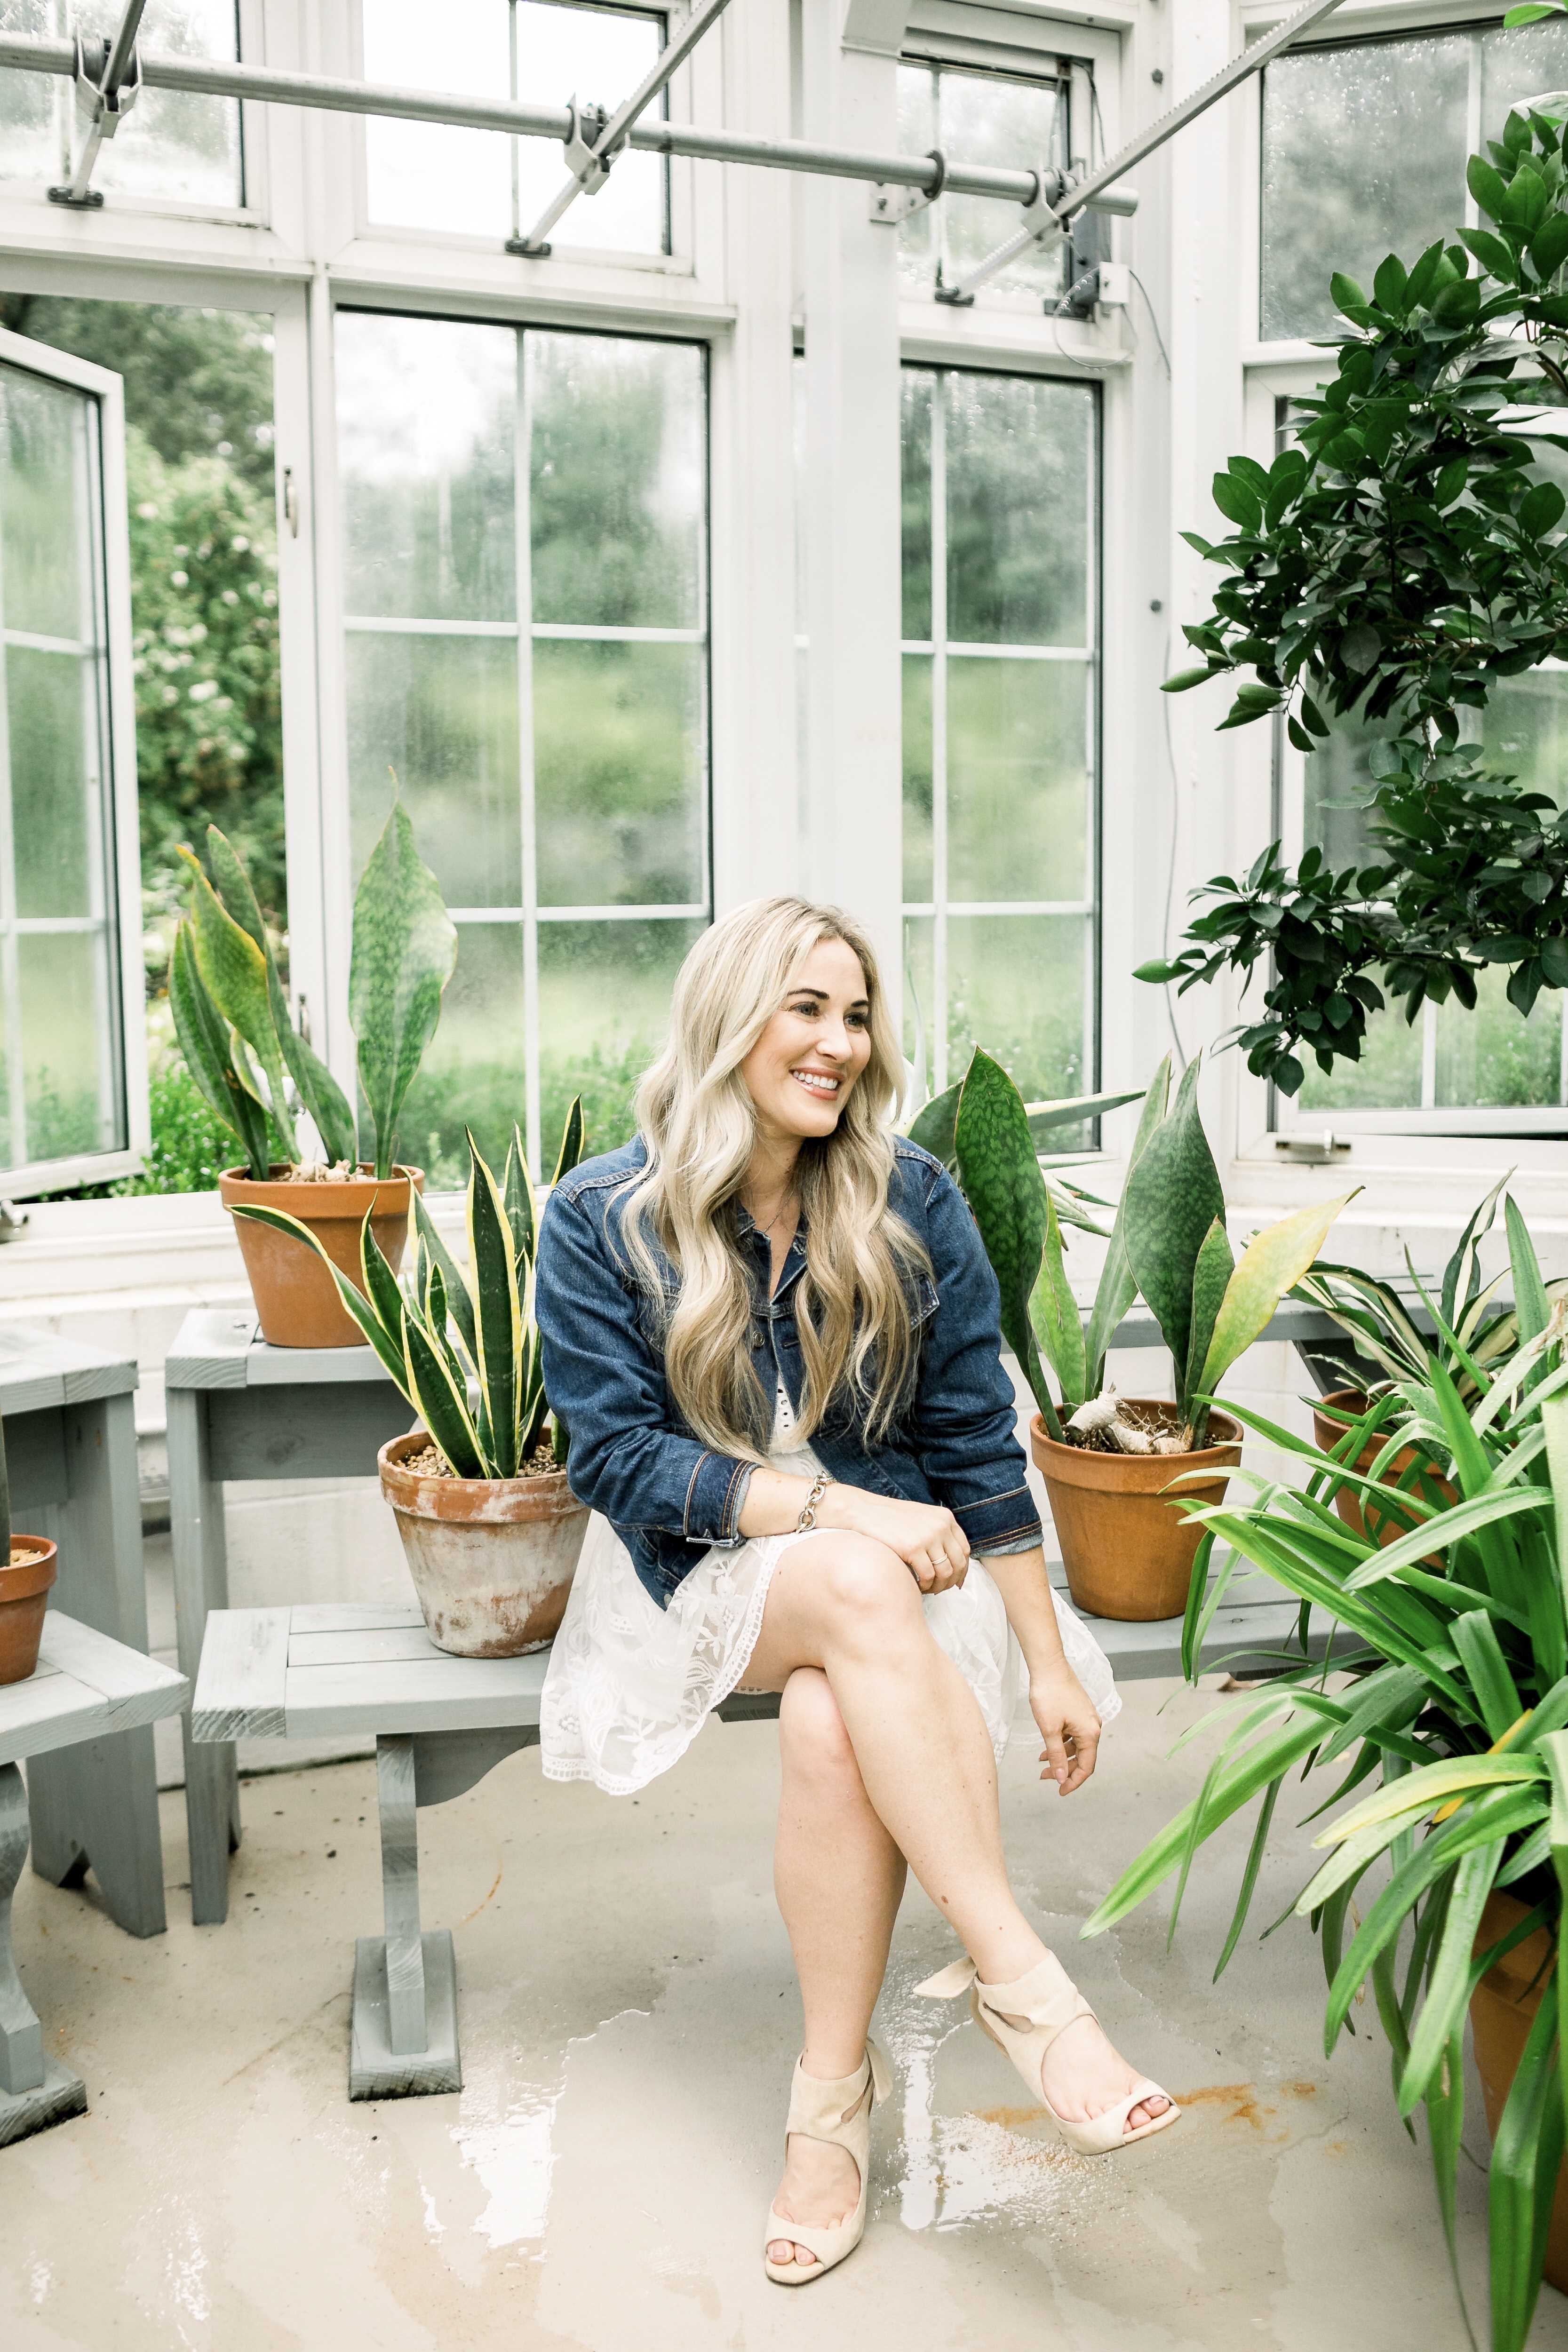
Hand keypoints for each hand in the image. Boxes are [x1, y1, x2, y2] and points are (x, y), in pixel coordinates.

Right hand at [820, 1487, 969, 1592]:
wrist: (864, 1511)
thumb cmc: (891, 1519)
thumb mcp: (922, 1519)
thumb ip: (938, 1535)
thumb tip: (953, 1565)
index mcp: (946, 1517)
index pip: (965, 1550)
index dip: (962, 1570)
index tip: (955, 1582)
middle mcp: (941, 1526)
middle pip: (958, 1563)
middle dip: (950, 1581)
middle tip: (939, 1589)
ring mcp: (928, 1536)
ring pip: (944, 1572)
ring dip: (937, 1586)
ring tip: (927, 1589)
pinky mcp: (913, 1548)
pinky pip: (927, 1576)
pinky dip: (924, 1586)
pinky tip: (916, 1586)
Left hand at [1030, 1663, 1100, 1794]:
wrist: (1048, 1666)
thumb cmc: (1048, 1694)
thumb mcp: (1049, 1730)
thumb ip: (1056, 1756)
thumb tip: (1061, 1778)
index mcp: (1090, 1733)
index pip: (1086, 1767)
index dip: (1073, 1782)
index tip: (1060, 1792)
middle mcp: (1093, 1727)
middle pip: (1082, 1758)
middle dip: (1064, 1770)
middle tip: (1045, 1777)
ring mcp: (1086, 1718)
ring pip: (1076, 1747)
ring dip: (1061, 1757)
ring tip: (1041, 1762)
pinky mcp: (1079, 1712)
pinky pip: (1073, 1735)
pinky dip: (1061, 1744)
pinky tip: (1045, 1747)